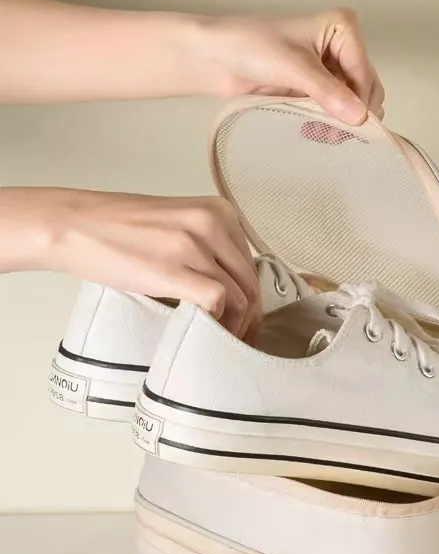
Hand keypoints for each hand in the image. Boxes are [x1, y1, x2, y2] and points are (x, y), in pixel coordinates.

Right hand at [0, 188, 262, 340]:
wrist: (73, 224)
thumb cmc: (116, 228)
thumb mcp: (176, 224)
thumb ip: (206, 245)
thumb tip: (227, 285)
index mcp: (218, 210)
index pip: (251, 262)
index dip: (251, 296)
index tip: (244, 319)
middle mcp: (213, 222)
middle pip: (250, 282)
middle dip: (251, 317)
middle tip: (239, 340)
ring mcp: (195, 244)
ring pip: (240, 295)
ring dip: (237, 327)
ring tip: (223, 343)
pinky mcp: (174, 268)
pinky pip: (218, 301)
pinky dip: (219, 324)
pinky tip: (206, 334)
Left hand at [184, 9, 384, 122]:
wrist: (214, 57)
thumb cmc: (249, 46)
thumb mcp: (293, 67)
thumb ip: (328, 92)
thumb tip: (359, 117)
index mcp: (342, 28)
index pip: (364, 73)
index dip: (361, 101)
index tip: (352, 127)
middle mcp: (340, 45)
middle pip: (365, 88)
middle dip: (354, 113)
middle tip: (335, 135)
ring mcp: (328, 67)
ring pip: (352, 102)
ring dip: (342, 122)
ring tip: (323, 136)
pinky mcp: (314, 86)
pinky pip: (334, 109)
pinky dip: (329, 123)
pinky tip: (315, 131)